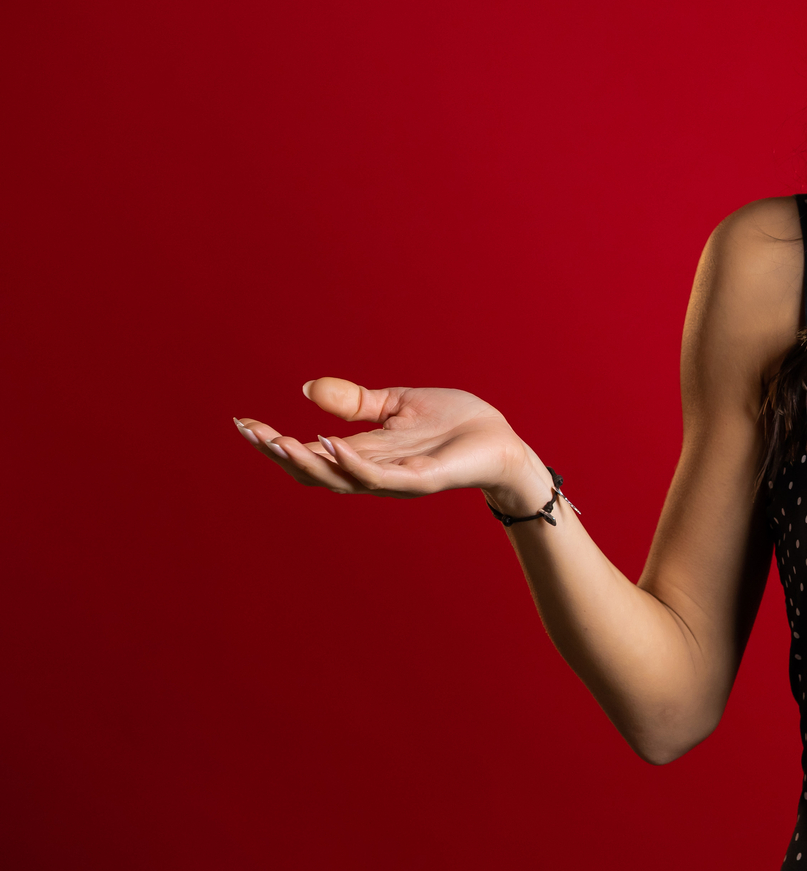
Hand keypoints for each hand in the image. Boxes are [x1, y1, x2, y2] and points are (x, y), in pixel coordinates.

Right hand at [232, 378, 546, 513]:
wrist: (500, 439)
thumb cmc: (454, 423)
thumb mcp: (396, 404)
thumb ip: (356, 402)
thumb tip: (308, 389)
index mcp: (364, 452)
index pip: (308, 452)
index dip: (273, 441)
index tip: (243, 423)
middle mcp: (372, 471)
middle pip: (313, 471)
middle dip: (278, 454)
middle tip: (250, 433)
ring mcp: (394, 479)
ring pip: (338, 479)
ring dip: (306, 461)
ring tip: (278, 441)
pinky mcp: (419, 480)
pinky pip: (377, 476)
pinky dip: (350, 462)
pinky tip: (330, 443)